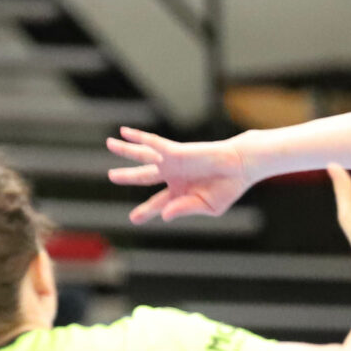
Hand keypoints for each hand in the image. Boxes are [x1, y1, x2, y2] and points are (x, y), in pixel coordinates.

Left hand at [107, 129, 250, 222]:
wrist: (241, 167)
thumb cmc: (228, 188)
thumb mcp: (207, 206)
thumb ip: (184, 209)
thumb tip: (164, 215)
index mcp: (180, 193)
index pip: (157, 203)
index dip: (146, 211)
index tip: (134, 219)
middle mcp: (173, 176)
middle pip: (144, 176)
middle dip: (127, 176)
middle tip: (112, 175)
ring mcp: (173, 163)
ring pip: (144, 156)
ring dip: (126, 150)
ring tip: (109, 143)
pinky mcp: (176, 152)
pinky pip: (153, 144)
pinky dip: (140, 139)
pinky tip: (125, 132)